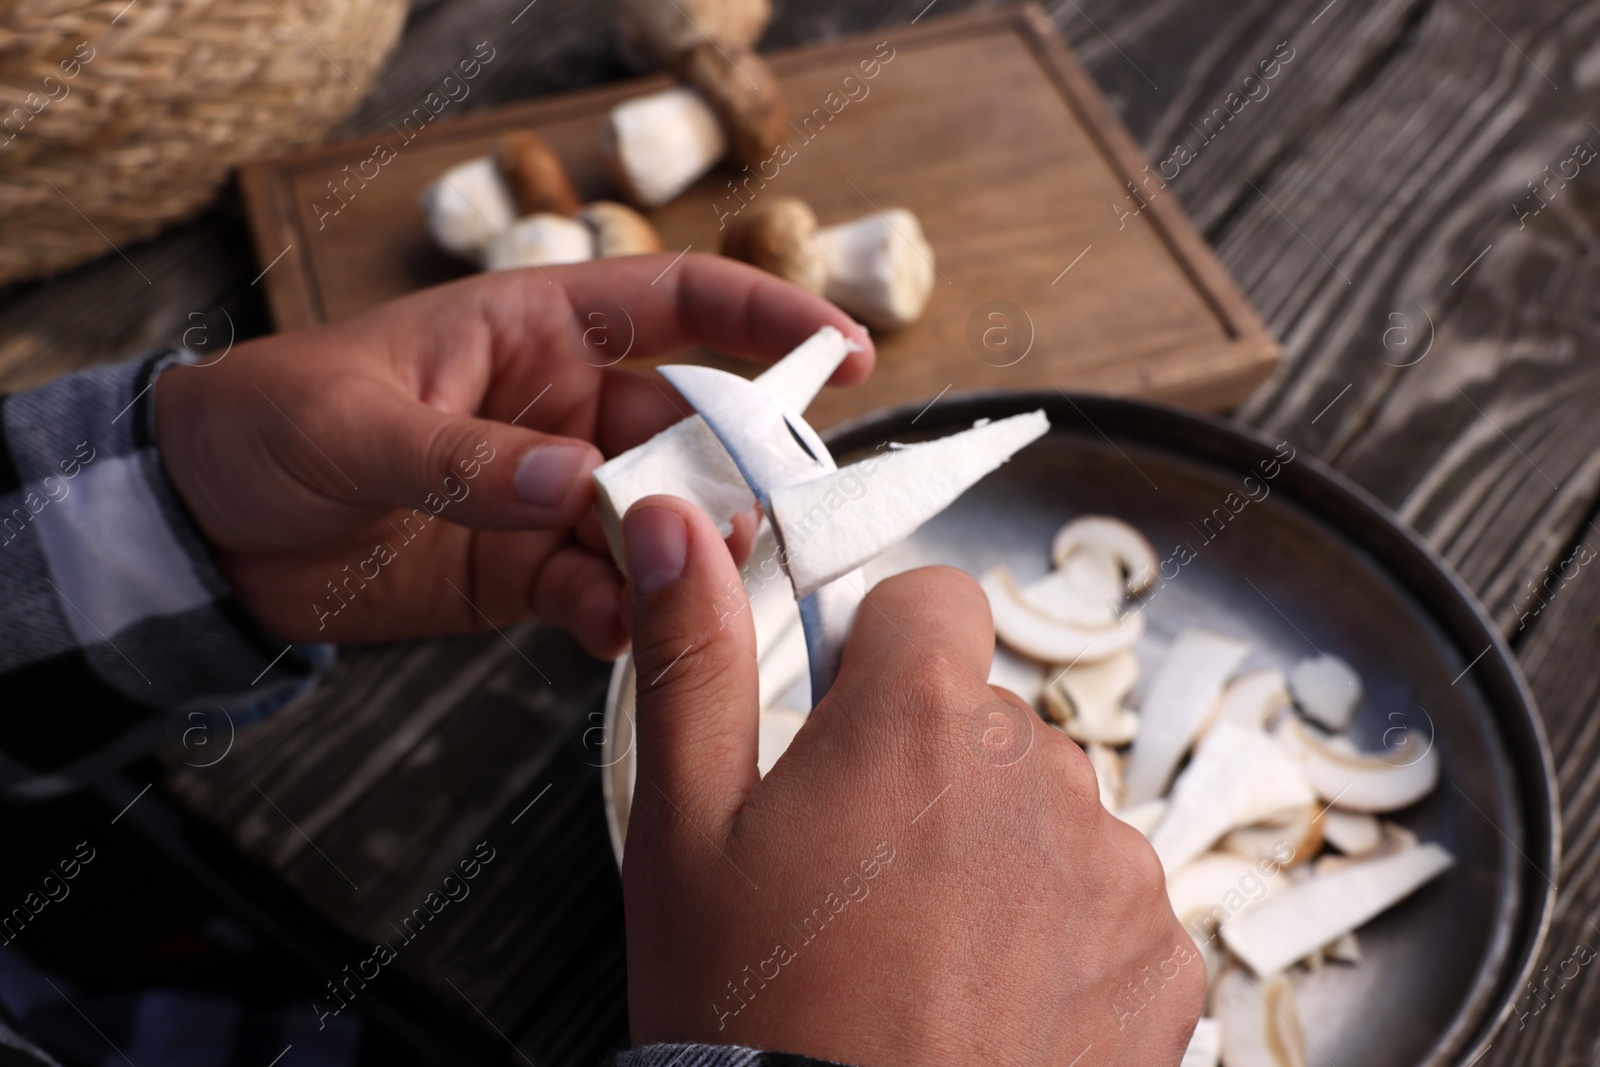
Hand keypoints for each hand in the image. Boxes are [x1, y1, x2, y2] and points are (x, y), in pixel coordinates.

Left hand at [154, 255, 871, 656]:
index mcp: (534, 330)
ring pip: (655, 524)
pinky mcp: (526, 573)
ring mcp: (550, 496)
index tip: (843, 354)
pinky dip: (617, 618)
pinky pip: (599, 594)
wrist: (202, 528)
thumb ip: (469, 458)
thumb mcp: (356, 425)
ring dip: (680, 560)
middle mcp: (563, 411)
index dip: (767, 319)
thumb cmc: (267, 423)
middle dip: (732, 478)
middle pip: (687, 434)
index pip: (677, 304)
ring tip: (688, 596)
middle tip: (756, 528)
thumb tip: (576, 483)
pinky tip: (614, 635)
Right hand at [620, 497, 1204, 1065]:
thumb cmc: (757, 1016)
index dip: (879, 648)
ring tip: (917, 949)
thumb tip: (668, 526)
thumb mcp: (685, 827)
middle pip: (982, 715)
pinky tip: (985, 997)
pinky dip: (1057, 930)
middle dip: (925, 764)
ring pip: (1044, 807)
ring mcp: (1113, 869)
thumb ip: (689, 655)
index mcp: (919, 719)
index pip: (932, 600)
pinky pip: (1106, 897)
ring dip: (994, 849)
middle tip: (853, 870)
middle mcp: (1037, 775)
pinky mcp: (1162, 958)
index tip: (845, 711)